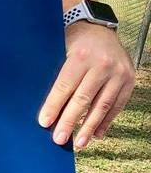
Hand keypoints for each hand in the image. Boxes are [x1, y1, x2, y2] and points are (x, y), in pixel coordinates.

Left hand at [38, 23, 135, 148]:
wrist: (99, 29)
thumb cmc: (73, 44)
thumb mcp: (60, 52)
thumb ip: (57, 77)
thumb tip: (46, 110)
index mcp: (80, 56)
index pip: (64, 86)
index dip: (54, 106)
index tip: (44, 123)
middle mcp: (102, 65)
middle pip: (83, 99)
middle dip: (70, 121)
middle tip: (59, 139)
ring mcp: (119, 73)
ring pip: (102, 105)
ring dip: (89, 127)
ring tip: (79, 143)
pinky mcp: (129, 80)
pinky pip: (117, 105)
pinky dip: (106, 121)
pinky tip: (97, 134)